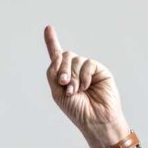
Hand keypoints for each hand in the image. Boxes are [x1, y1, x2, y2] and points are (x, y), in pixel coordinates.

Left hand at [43, 25, 128, 146]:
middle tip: (64, 83)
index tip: (48, 28)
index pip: (57, 56)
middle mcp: (76, 70)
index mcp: (64, 75)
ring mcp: (88, 69)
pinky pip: (88, 63)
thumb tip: (58, 55)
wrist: (95, 120)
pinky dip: (84, 76)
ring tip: (75, 91)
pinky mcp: (99, 70)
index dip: (52, 41)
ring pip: (75, 60)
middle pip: (65, 56)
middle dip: (62, 68)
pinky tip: (86, 87)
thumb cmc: (77, 110)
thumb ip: (53, 73)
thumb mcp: (57, 92)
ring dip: (72, 76)